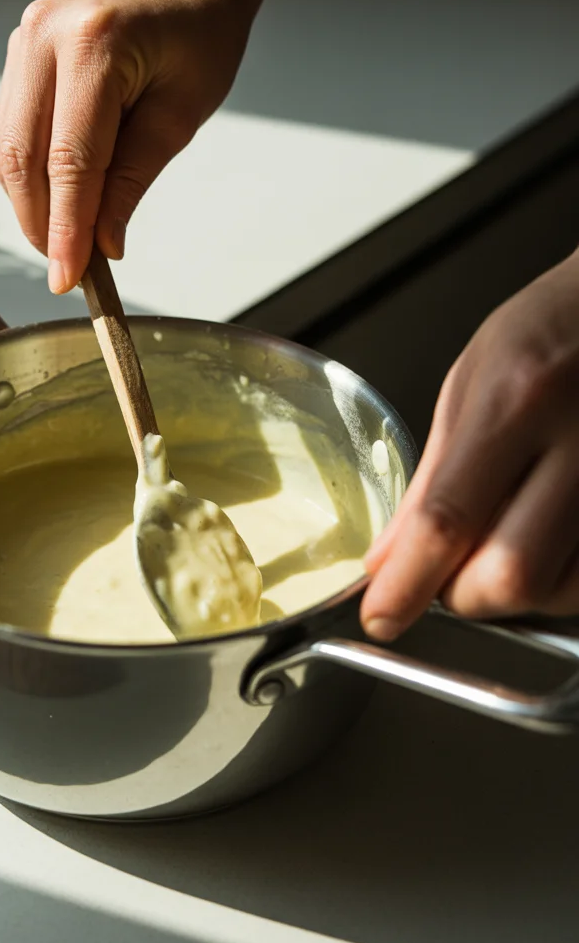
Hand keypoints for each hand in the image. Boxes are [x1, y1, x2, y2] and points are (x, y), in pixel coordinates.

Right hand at [0, 0, 253, 292]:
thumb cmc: (201, 34)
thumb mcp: (181, 115)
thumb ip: (134, 179)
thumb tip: (102, 243)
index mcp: (96, 43)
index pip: (71, 159)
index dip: (66, 227)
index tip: (70, 277)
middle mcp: (46, 35)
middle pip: (23, 156)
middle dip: (41, 223)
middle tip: (67, 270)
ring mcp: (25, 39)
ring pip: (8, 148)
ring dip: (31, 205)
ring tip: (64, 242)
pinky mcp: (20, 52)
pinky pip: (12, 130)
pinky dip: (30, 175)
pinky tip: (57, 201)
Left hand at [362, 248, 578, 639]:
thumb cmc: (554, 328)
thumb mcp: (473, 380)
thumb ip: (433, 475)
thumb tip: (388, 556)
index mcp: (518, 399)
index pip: (448, 518)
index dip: (407, 582)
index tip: (381, 614)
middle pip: (512, 573)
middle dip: (465, 595)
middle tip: (445, 572)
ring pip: (561, 590)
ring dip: (515, 592)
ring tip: (501, 540)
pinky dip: (560, 580)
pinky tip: (543, 538)